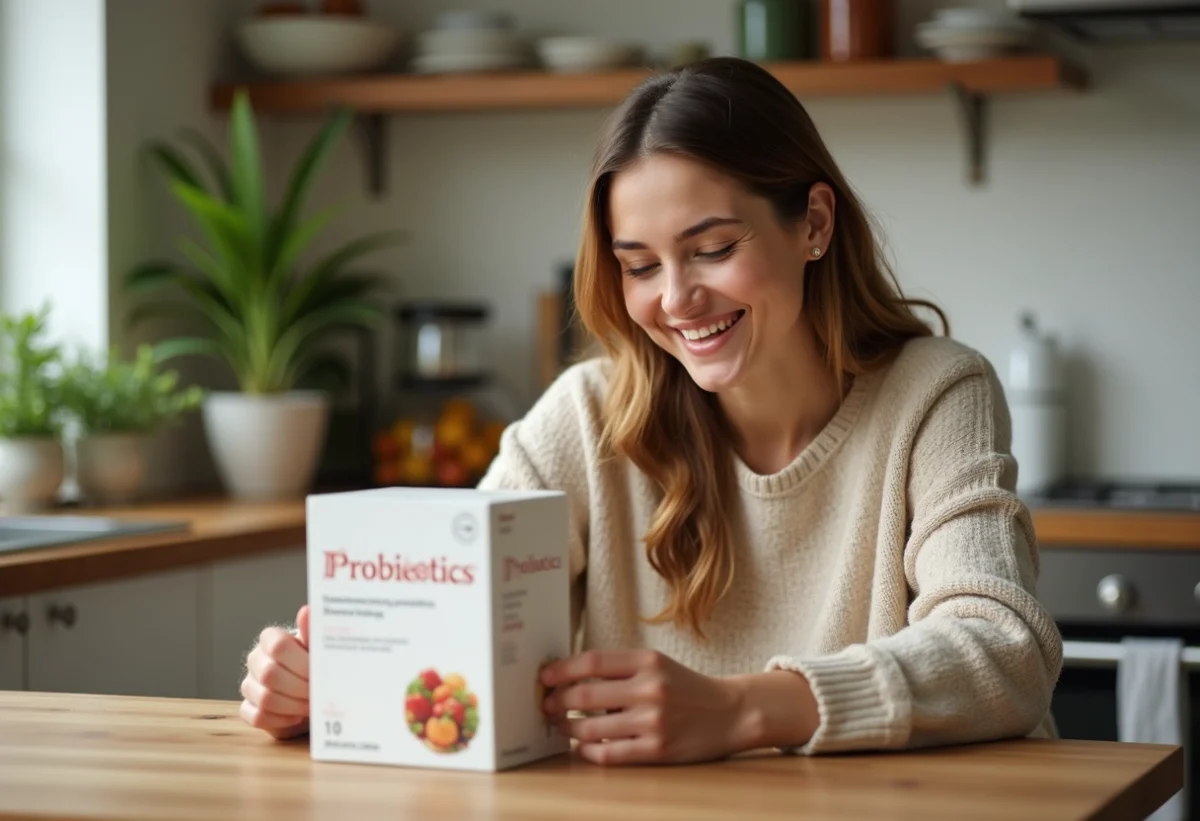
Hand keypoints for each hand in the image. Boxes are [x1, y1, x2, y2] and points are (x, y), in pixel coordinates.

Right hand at [239, 604, 310, 739]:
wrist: (311, 688)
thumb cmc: (314, 663)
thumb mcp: (317, 647)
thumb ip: (312, 631)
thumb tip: (306, 610)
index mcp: (271, 638)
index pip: (278, 645)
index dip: (301, 662)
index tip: (319, 673)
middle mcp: (256, 659)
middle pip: (270, 674)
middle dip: (299, 687)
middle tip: (318, 694)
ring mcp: (249, 684)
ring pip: (264, 698)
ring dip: (293, 705)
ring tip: (311, 705)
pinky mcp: (248, 707)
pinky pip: (257, 716)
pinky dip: (281, 719)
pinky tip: (296, 716)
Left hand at [539, 649, 754, 764]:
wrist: (730, 712)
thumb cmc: (686, 687)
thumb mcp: (657, 665)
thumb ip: (620, 669)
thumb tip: (571, 677)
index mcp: (647, 661)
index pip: (592, 662)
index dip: (562, 670)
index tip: (545, 677)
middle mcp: (650, 689)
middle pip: (585, 696)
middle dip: (558, 703)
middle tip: (548, 706)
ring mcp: (654, 721)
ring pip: (591, 729)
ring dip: (569, 729)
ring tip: (563, 727)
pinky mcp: (657, 750)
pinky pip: (609, 754)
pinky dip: (589, 751)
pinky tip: (583, 748)